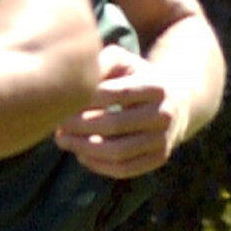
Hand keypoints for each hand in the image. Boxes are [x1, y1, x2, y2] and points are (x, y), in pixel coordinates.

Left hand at [58, 41, 181, 179]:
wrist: (173, 101)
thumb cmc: (133, 77)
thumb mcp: (121, 61)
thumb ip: (99, 63)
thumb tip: (74, 77)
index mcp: (156, 86)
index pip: (112, 94)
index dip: (82, 99)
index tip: (60, 100)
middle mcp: (164, 114)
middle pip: (113, 125)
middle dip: (77, 126)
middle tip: (56, 122)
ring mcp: (164, 139)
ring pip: (117, 152)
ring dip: (82, 148)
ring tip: (61, 138)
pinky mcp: (159, 158)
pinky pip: (124, 169)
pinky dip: (97, 164)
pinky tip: (80, 153)